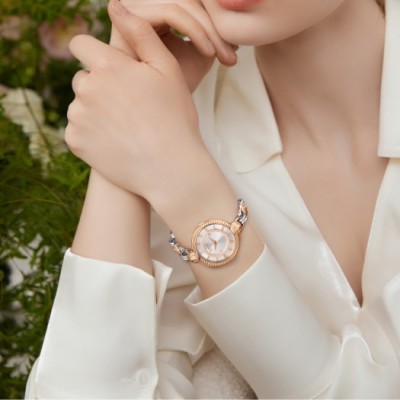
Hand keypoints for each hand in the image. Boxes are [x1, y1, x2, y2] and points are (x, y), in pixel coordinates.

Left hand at [66, 0, 216, 207]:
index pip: (80, 44)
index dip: (94, 54)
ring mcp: (78, 117)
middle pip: (82, 77)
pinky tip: (116, 142)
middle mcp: (86, 88)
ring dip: (96, 109)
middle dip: (99, 85)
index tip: (110, 68)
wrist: (169, 168)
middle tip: (127, 105)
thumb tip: (115, 6)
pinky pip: (78, 129)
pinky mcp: (75, 142)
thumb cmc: (174, 118)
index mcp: (108, 66)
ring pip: (80, 104)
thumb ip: (141, 35)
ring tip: (125, 126)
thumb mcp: (167, 71)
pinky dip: (92, 133)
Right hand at [110, 0, 236, 91]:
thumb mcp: (199, 54)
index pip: (191, 3)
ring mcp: (131, 10)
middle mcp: (141, 6)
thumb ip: (211, 31)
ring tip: (222, 56)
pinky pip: (171, 13)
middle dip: (215, 26)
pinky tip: (208, 52)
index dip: (215, 21)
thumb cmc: (178, 85)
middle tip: (232, 55)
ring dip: (209, 30)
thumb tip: (232, 10)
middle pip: (187, 0)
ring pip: (181, 4)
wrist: (160, 112)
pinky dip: (196, 30)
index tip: (234, 48)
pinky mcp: (127, 19)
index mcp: (155, 10)